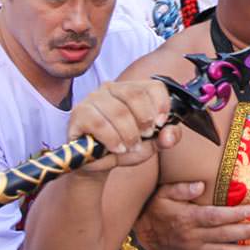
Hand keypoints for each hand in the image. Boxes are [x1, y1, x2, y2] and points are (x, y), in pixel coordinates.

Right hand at [66, 80, 180, 172]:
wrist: (97, 163)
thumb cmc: (124, 147)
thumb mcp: (151, 144)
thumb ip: (167, 137)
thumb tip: (169, 134)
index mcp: (132, 90)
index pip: (153, 86)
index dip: (161, 104)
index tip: (160, 123)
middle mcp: (112, 88)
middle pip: (135, 95)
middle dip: (144, 120)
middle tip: (145, 136)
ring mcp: (94, 98)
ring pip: (118, 111)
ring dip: (129, 134)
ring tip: (130, 146)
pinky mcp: (79, 113)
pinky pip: (99, 123)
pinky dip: (112, 139)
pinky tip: (117, 148)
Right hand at [133, 181, 249, 249]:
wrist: (144, 231)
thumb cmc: (157, 208)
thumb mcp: (164, 193)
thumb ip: (182, 189)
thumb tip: (201, 185)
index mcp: (188, 218)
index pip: (215, 217)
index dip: (234, 214)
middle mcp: (193, 236)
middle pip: (223, 235)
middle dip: (246, 232)